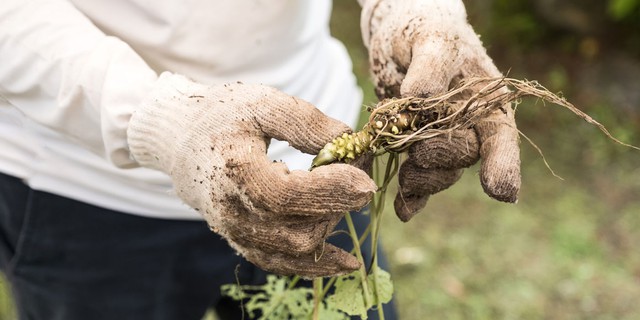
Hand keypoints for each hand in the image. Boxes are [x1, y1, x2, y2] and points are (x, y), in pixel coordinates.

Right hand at [127, 73, 375, 277]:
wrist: (178, 138)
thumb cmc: (221, 115)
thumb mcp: (262, 102)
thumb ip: (305, 121)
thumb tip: (348, 142)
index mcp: (235, 172)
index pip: (289, 196)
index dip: (332, 191)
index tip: (364, 180)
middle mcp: (231, 211)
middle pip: (298, 229)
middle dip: (338, 206)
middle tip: (356, 175)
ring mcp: (234, 231)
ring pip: (294, 251)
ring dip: (331, 228)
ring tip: (345, 198)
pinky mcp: (240, 240)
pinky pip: (280, 264)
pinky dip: (315, 266)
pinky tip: (346, 262)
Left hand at [359, 0, 520, 220]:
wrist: (399, 38)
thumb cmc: (424, 30)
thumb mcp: (430, 39)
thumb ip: (431, 67)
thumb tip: (420, 99)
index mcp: (486, 101)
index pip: (500, 137)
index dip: (502, 164)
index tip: (499, 191)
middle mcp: (468, 126)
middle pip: (462, 157)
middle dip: (441, 159)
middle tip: (418, 153)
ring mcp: (440, 140)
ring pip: (438, 172)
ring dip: (421, 180)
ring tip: (405, 179)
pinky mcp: (413, 148)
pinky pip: (416, 180)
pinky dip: (410, 197)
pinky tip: (403, 210)